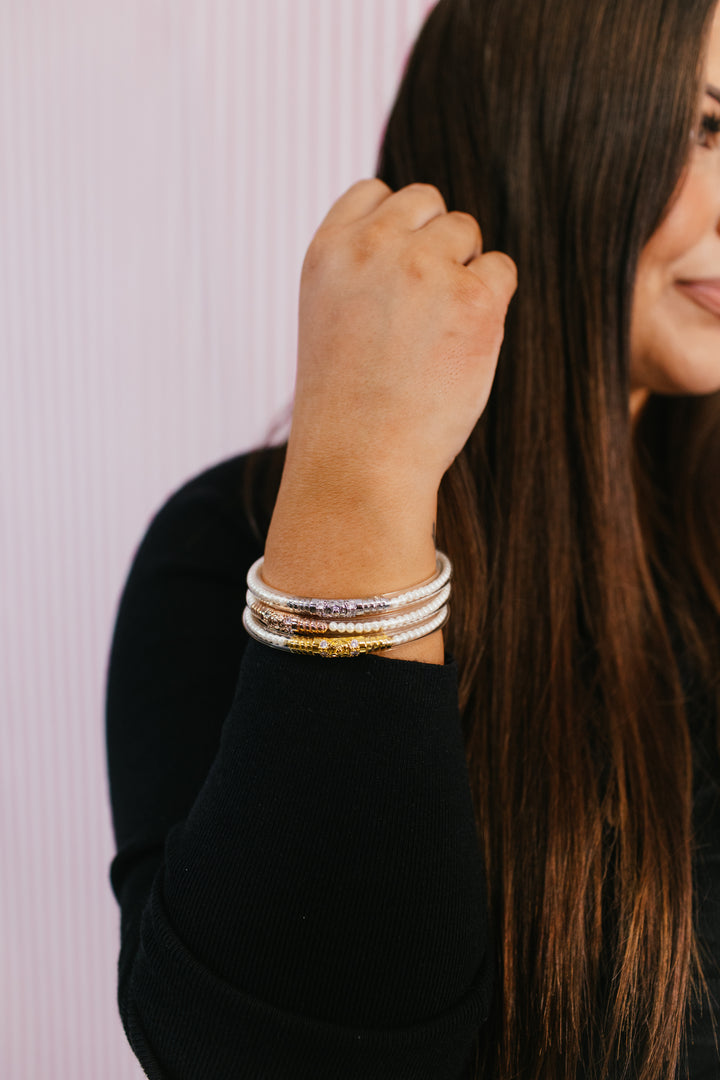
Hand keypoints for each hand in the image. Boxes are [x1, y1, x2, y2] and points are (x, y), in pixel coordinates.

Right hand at [287, 178, 516, 498]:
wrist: (360, 463)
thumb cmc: (348, 404)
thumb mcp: (332, 318)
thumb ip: (367, 268)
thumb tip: (429, 234)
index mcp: (328, 251)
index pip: (375, 193)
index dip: (395, 228)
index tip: (395, 275)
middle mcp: (374, 248)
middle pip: (428, 204)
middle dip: (433, 245)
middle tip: (420, 312)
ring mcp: (426, 269)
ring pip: (466, 232)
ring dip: (463, 273)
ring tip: (436, 336)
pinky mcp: (475, 300)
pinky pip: (501, 270)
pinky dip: (491, 303)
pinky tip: (462, 346)